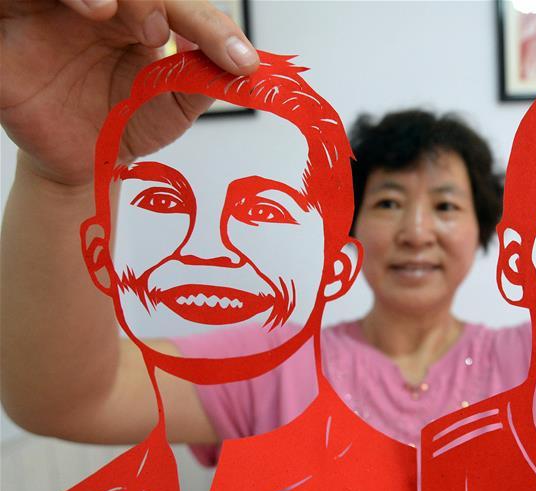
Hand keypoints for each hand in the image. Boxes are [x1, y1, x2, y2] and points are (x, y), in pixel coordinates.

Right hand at [0, 0, 258, 187]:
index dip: (208, 23)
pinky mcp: (8, 29)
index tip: (239, 59)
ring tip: (111, 15)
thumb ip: (206, 80)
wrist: (85, 165)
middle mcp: (95, 6)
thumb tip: (247, 66)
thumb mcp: (174, 104)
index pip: (176, 1)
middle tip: (159, 32)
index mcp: (138, 13)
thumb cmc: (125, 125)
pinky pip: (11, 0)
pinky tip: (84, 11)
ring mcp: (49, 12)